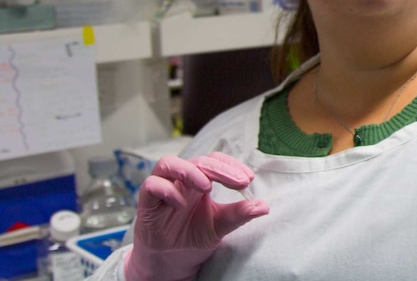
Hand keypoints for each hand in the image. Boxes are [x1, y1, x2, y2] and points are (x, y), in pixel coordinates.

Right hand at [124, 152, 269, 280]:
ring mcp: (162, 189)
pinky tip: (180, 204)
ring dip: (189, 171)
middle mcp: (180, 180)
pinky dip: (166, 190)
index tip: (248, 180)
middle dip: (220, 169)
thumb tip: (264, 207)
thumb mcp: (220, 226)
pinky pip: (150, 185)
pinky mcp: (146, 204)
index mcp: (199, 180)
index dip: (231, 165)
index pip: (215, 160)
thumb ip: (239, 214)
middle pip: (198, 160)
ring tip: (207, 187)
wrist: (170, 262)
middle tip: (239, 182)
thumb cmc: (192, 237)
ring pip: (167, 163)